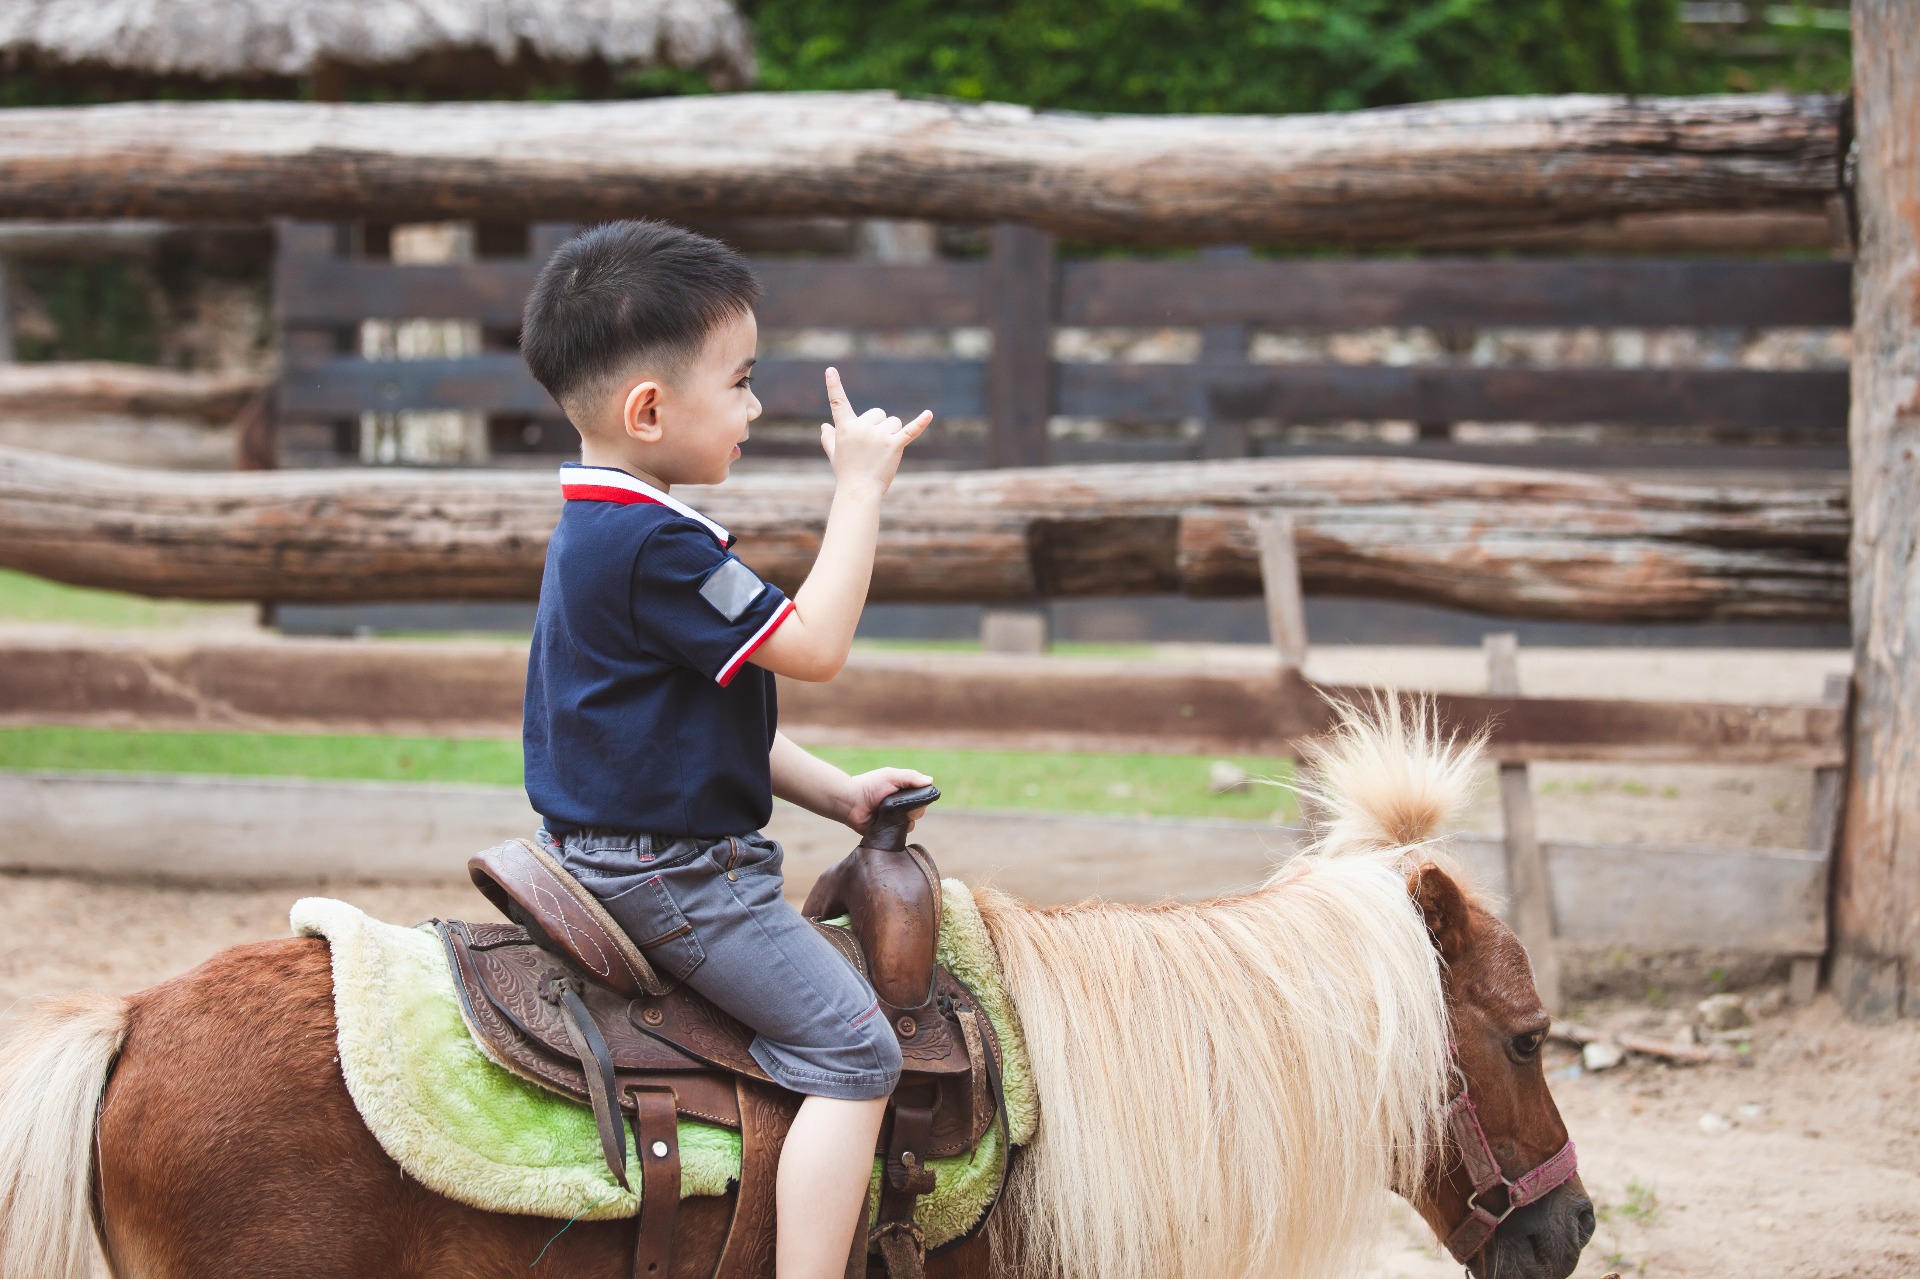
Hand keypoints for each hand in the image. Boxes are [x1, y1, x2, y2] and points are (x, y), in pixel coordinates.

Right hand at [818, 367, 929, 497]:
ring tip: (883, 452)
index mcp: (845, 427)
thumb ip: (829, 438)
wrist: (858, 491)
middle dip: (878, 427)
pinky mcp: (894, 445)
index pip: (838, 402)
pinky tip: (929, 414)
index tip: (831, 369)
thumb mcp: (835, 453)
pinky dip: (920, 423)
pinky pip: (910, 430)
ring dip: (891, 434)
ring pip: (893, 422)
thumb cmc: (846, 472)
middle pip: (878, 413)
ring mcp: (879, 436)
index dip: (833, 385)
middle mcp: (861, 428)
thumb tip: (825, 427)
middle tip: (872, 448)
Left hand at [841, 767, 933, 835]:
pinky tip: (891, 825)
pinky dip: (899, 831)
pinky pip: (900, 835)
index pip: (922, 797)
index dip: (922, 798)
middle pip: (919, 811)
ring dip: (906, 821)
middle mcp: (900, 806)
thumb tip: (931, 781)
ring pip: (912, 824)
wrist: (850, 802)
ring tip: (893, 815)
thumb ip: (911, 777)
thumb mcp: (891, 776)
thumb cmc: (870, 785)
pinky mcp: (888, 832)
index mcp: (903, 792)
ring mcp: (894, 820)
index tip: (918, 797)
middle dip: (914, 809)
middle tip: (901, 805)